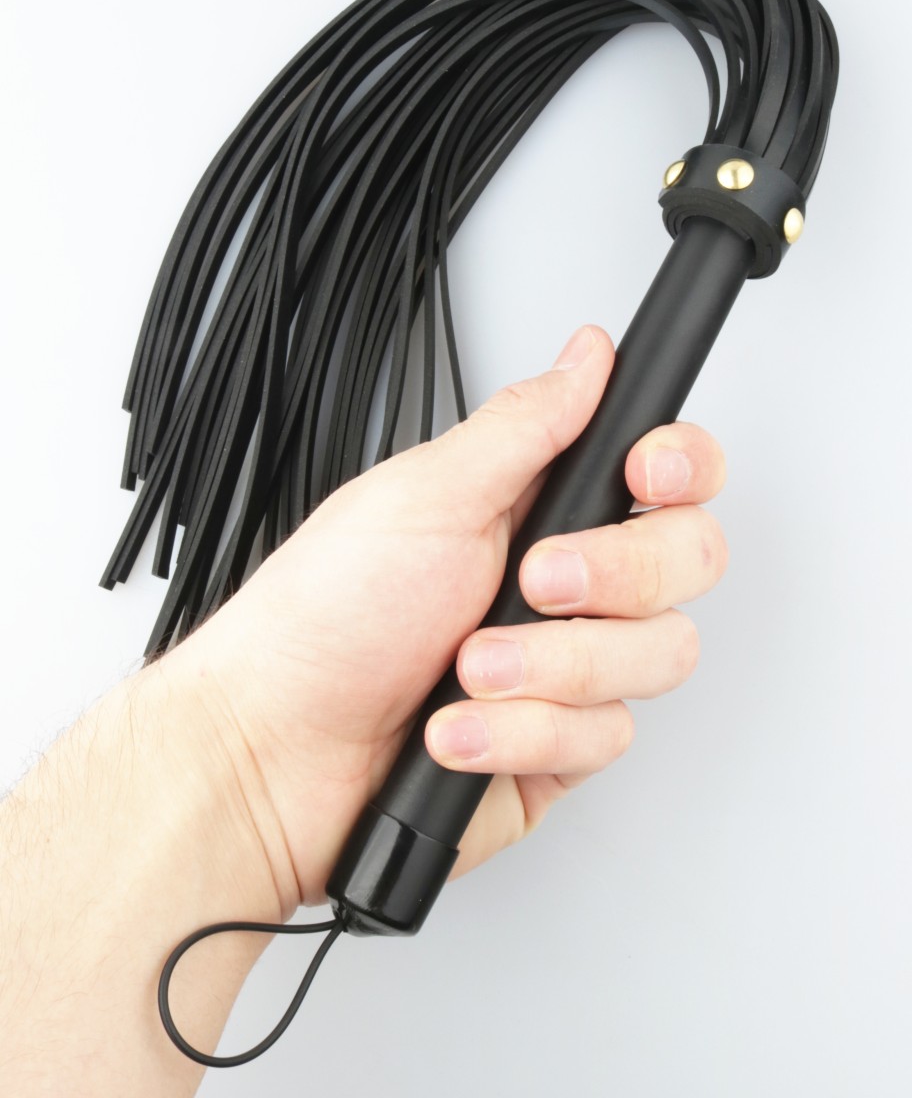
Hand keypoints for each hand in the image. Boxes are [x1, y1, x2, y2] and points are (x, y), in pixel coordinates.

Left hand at [168, 324, 727, 913]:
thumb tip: (586, 356)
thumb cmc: (322, 618)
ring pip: (658, 654)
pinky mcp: (560, 744)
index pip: (665, 469)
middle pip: (688, 558)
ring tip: (466, 669)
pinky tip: (458, 729)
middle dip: (615, 574)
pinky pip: (604, 735)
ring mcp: (566, 665)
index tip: (645, 473)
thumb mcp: (422, 498)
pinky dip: (519, 734)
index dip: (681, 465)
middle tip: (533, 581)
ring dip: (552, 667)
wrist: (274, 753)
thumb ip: (523, 426)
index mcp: (533, 506)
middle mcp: (562, 582)